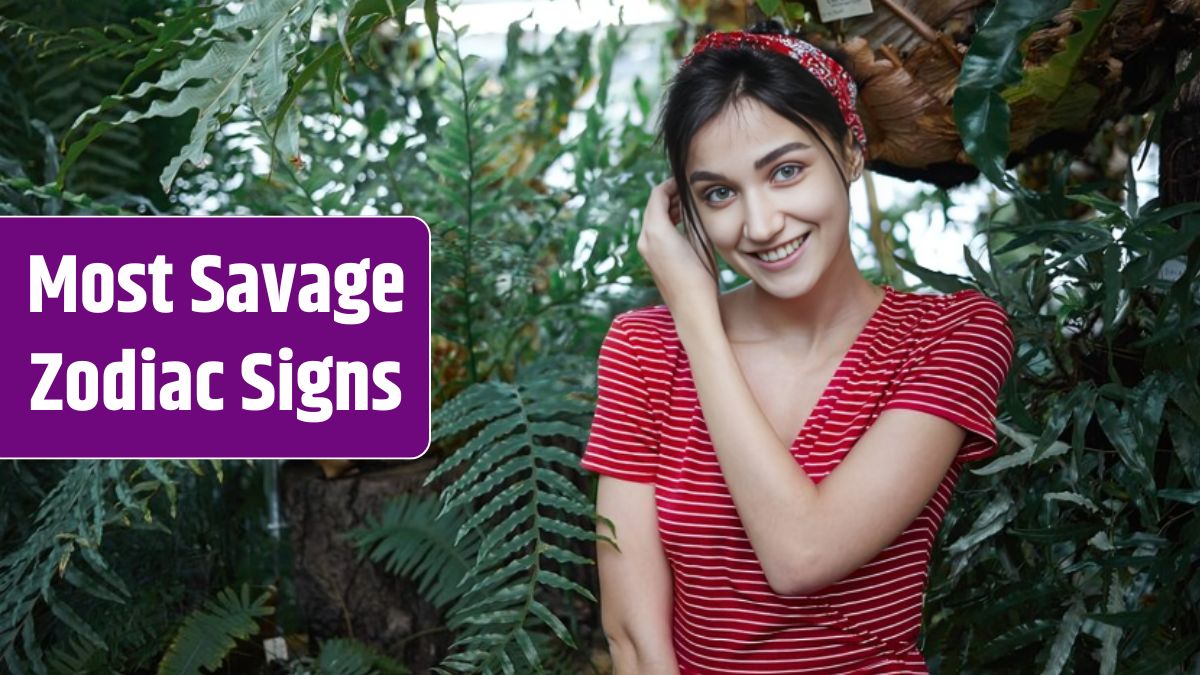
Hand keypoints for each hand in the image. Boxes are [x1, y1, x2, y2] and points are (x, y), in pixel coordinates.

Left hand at [636, 178, 718, 311]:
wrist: (692, 309)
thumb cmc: (701, 276)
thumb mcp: (701, 240)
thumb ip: (692, 216)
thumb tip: (691, 198)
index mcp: (656, 231)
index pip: (658, 194)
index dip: (672, 184)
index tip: (687, 180)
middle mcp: (645, 239)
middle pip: (653, 206)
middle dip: (670, 196)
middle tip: (690, 191)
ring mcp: (645, 251)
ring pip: (653, 220)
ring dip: (668, 210)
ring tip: (689, 206)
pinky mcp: (650, 260)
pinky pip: (654, 233)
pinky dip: (666, 223)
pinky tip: (683, 224)